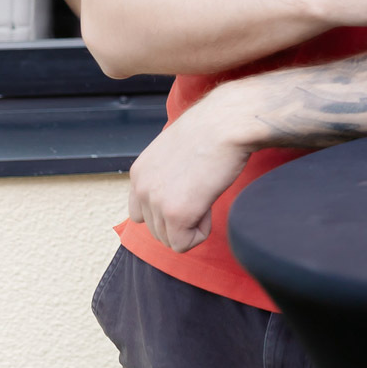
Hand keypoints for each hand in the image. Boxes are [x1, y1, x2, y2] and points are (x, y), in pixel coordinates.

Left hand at [126, 85, 258, 252]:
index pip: (140, 214)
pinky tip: (209, 206)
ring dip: (192, 225)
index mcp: (139, 172)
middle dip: (182, 220)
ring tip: (207, 195)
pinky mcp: (176, 214)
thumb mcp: (177, 149)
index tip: (189, 194)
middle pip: (156, 230)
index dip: (167, 211)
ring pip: (170, 239)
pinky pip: (184, 244)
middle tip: (203, 192)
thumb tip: (180, 190)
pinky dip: (201, 232)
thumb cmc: (213, 129)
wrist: (227, 123)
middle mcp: (141, 188)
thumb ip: (167, 173)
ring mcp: (156, 202)